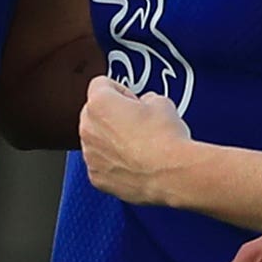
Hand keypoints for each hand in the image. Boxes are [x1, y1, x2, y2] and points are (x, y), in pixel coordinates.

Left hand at [79, 75, 191, 204]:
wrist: (172, 174)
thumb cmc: (165, 140)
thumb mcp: (162, 103)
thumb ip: (145, 99)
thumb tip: (147, 105)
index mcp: (100, 103)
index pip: (100, 85)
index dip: (121, 91)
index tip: (130, 99)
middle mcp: (89, 129)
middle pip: (94, 113)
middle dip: (113, 116)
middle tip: (137, 122)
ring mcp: (91, 155)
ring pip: (96, 140)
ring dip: (112, 140)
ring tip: (138, 145)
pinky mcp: (97, 176)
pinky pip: (101, 163)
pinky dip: (114, 163)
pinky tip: (134, 162)